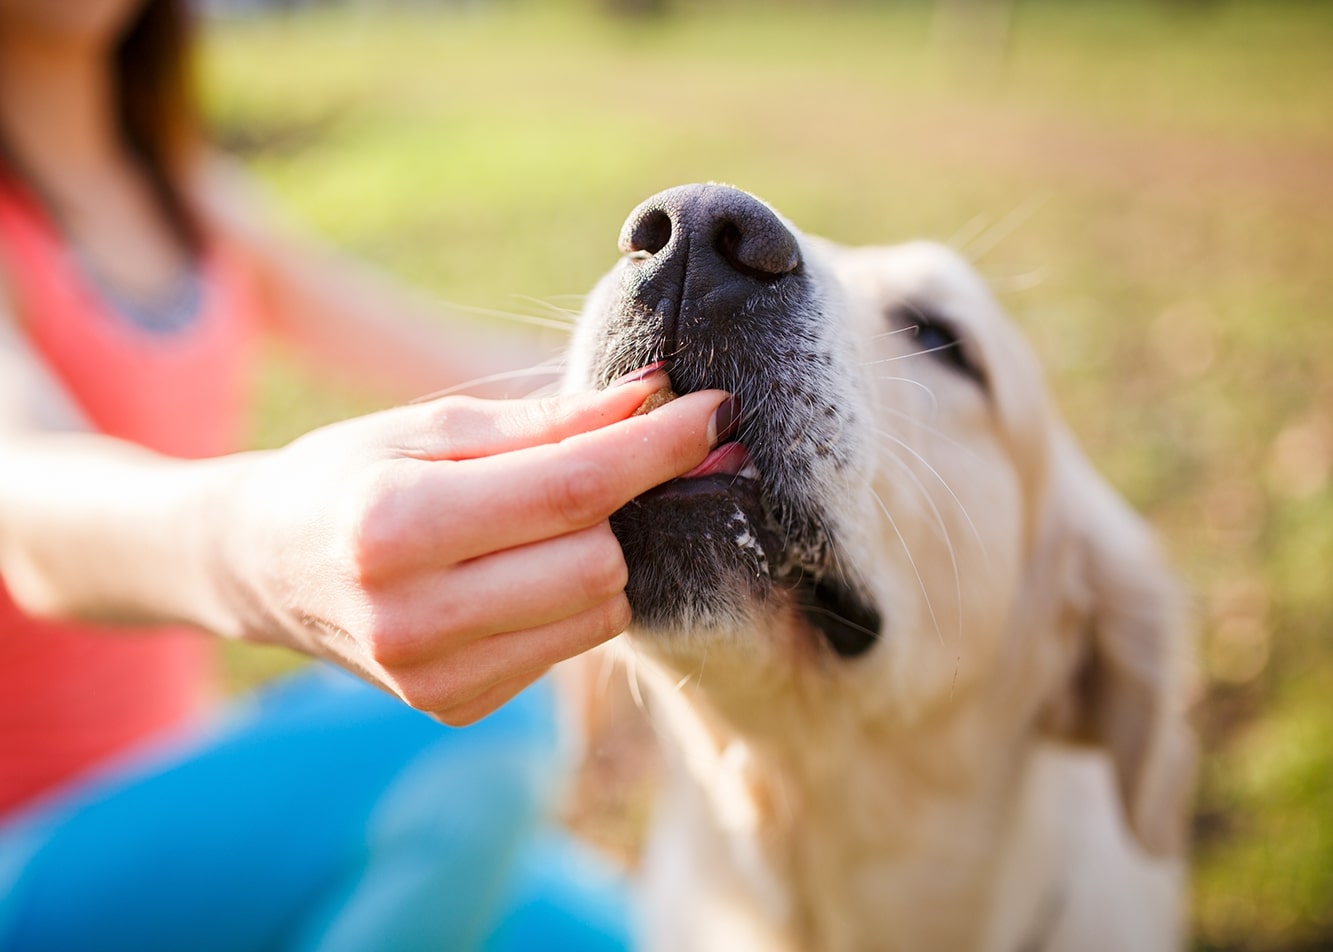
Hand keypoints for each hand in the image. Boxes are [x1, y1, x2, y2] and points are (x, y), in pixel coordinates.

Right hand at [208, 369, 729, 724]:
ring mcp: (433, 678)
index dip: (656, 448)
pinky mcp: (455, 707)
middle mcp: (412, 617)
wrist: (263, 565)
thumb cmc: (349, 473)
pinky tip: (517, 572)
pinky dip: (567, 598)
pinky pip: (569, 645)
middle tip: (599, 465)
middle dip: (618, 505)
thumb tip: (654, 396)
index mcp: (394, 524)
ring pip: (601, 609)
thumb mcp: (432, 424)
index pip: (572, 489)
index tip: (712, 411)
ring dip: (599, 554)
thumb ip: (549, 420)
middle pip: (599, 559)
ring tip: (542, 521)